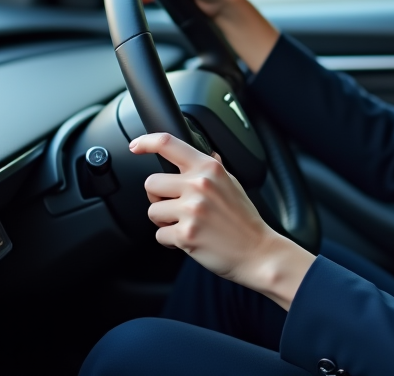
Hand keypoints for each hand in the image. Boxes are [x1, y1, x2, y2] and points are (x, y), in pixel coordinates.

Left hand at [132, 133, 314, 309]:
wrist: (257, 252)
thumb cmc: (245, 220)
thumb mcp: (234, 184)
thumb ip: (215, 168)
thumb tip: (206, 152)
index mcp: (209, 168)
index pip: (169, 144)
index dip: (146, 142)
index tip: (136, 146)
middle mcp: (199, 185)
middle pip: (151, 183)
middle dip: (158, 197)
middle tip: (176, 206)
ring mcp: (191, 210)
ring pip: (152, 211)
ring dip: (164, 221)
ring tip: (186, 224)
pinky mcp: (185, 235)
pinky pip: (160, 235)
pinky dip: (170, 241)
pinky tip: (189, 240)